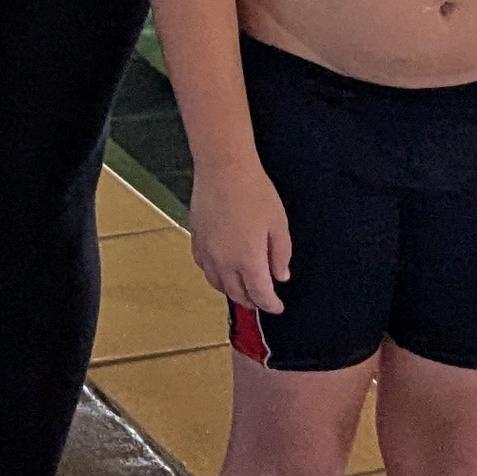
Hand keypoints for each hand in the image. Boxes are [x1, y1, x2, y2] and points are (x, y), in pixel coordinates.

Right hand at [186, 158, 291, 316]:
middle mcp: (224, 263)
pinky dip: (215, 275)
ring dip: (232, 291)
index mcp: (249, 261)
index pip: (260, 295)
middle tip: (263, 299)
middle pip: (237, 294)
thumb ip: (281, 254)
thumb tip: (281, 277)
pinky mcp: (196, 240)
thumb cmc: (255, 193)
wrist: (223, 168)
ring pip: (218, 284)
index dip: (271, 305)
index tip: (278, 307)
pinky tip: (222, 268)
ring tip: (243, 287)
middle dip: (252, 301)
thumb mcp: (278, 224)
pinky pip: (204, 267)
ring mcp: (207, 252)